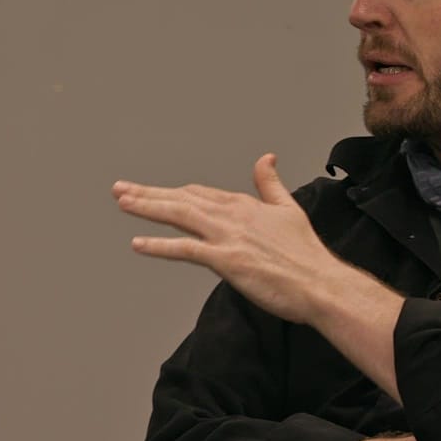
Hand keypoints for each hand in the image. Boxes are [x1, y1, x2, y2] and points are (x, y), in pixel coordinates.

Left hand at [114, 155, 339, 324]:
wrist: (320, 283)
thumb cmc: (306, 254)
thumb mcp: (289, 208)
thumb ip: (271, 184)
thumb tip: (266, 157)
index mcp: (244, 205)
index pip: (200, 194)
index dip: (173, 192)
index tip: (150, 191)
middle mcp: (232, 215)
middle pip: (182, 199)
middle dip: (148, 193)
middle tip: (120, 189)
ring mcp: (228, 236)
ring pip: (179, 215)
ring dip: (147, 207)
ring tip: (122, 202)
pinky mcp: (226, 260)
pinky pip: (185, 249)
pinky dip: (159, 246)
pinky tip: (138, 244)